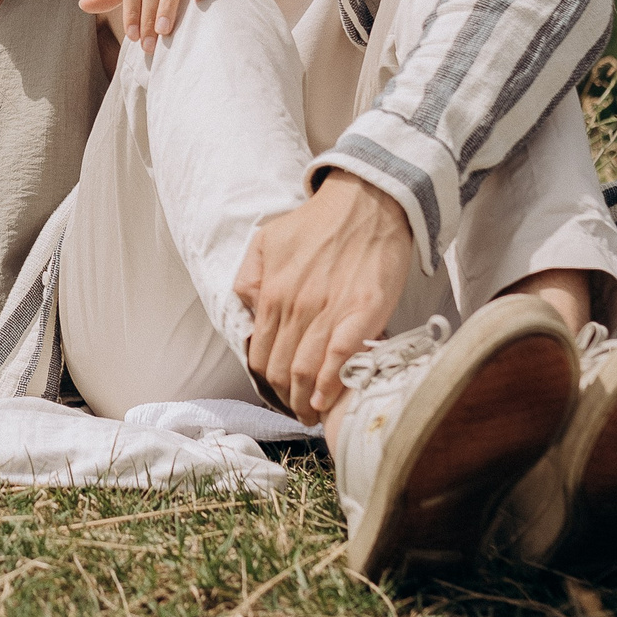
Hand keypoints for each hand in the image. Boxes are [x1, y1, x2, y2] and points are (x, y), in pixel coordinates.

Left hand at [235, 172, 413, 418]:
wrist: (367, 200)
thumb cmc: (318, 222)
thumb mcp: (266, 241)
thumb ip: (249, 278)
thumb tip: (248, 311)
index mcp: (272, 293)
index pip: (260, 355)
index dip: (266, 382)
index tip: (277, 395)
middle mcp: (296, 306)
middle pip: (280, 370)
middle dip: (285, 399)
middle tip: (297, 412)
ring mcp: (329, 310)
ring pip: (305, 370)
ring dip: (305, 402)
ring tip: (311, 416)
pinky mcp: (363, 311)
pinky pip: (341, 357)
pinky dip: (330, 384)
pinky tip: (326, 400)